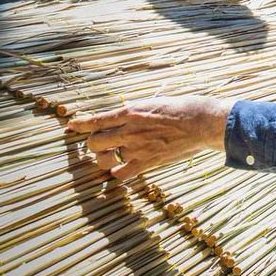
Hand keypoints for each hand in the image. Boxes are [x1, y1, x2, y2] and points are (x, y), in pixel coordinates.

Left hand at [66, 96, 232, 181]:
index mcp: (131, 112)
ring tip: (110, 156)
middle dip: (93, 143)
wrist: (203, 123)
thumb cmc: (184, 108)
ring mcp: (137, 148)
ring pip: (104, 158)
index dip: (80, 124)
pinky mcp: (148, 162)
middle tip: (100, 143)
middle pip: (94, 142)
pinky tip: (121, 168)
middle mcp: (129, 131)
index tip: (72, 126)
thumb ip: (137, 111)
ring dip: (103, 158)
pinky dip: (118, 172)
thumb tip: (125, 116)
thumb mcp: (155, 102)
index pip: (96, 120)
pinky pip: (122, 173)